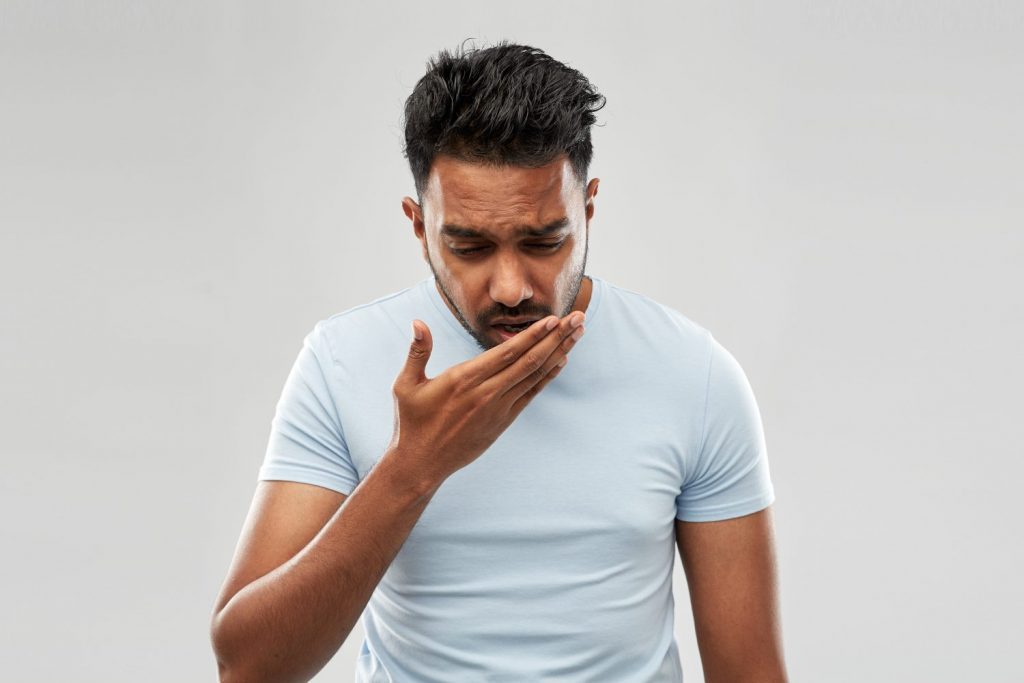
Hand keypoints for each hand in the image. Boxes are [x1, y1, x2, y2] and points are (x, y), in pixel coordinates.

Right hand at [385, 312, 585, 485]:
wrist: (422, 463)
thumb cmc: (412, 422)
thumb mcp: (406, 385)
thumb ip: (417, 351)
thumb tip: (418, 322)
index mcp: (464, 379)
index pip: (508, 352)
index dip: (534, 335)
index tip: (554, 319)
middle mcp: (486, 393)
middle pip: (530, 361)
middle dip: (556, 338)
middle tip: (578, 319)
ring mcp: (498, 408)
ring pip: (535, 376)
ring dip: (559, 353)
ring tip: (577, 334)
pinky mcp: (503, 421)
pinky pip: (531, 394)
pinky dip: (547, 377)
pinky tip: (561, 361)